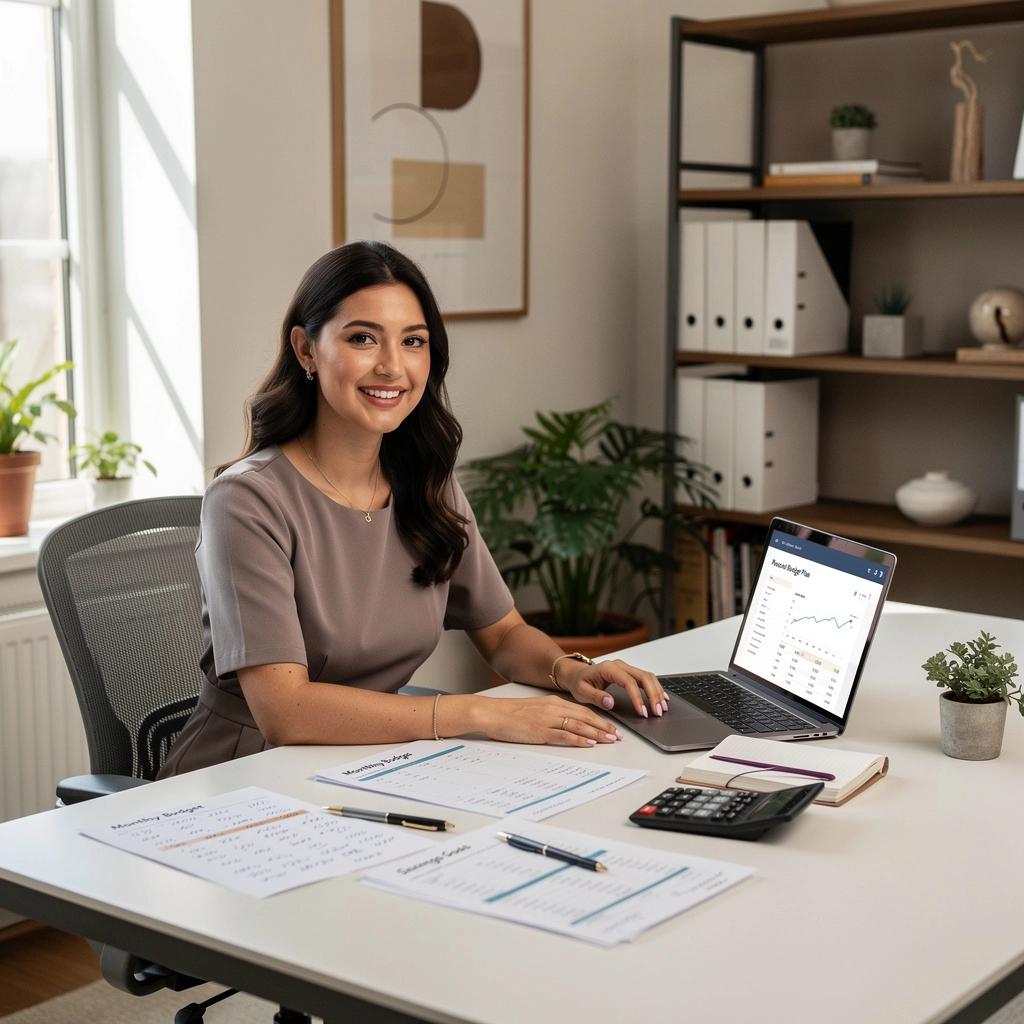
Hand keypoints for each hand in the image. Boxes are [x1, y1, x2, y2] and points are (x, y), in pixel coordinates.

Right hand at [476, 695, 621, 747]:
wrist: (492, 713)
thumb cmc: (509, 713)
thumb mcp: (534, 709)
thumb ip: (550, 715)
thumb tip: (565, 726)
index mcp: (553, 703)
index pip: (582, 711)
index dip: (599, 719)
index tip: (611, 727)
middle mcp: (554, 709)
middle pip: (585, 718)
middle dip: (604, 727)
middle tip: (619, 735)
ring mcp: (548, 720)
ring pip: (579, 726)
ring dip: (597, 734)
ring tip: (611, 740)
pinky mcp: (540, 731)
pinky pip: (564, 736)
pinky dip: (579, 740)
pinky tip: (590, 744)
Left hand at [563, 660, 668, 718]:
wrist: (576, 674)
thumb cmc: (579, 682)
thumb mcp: (581, 692)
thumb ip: (596, 697)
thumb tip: (610, 702)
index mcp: (608, 668)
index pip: (629, 682)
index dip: (638, 698)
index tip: (643, 712)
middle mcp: (620, 665)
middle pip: (643, 677)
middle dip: (653, 695)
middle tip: (657, 712)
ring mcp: (626, 668)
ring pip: (648, 676)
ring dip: (657, 692)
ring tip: (662, 708)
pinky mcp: (629, 672)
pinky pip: (646, 678)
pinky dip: (655, 688)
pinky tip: (661, 698)